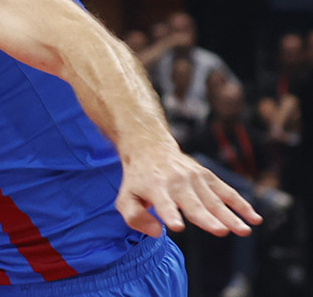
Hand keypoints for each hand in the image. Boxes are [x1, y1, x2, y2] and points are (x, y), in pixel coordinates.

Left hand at [115, 147, 260, 237]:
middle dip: (207, 218)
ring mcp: (194, 178)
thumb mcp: (126, 197)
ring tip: (244, 231)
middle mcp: (176, 182)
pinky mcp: (207, 176)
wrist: (150, 146)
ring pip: (214, 200)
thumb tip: (158, 232)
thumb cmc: (138, 179)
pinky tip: (254, 218)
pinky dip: (241, 204)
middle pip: (193, 203)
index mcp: (155, 188)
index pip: (163, 204)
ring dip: (230, 215)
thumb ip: (135, 217)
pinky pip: (227, 191)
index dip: (170, 215)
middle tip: (221, 231)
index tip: (176, 226)